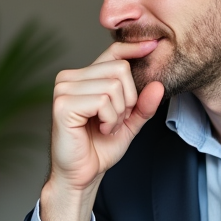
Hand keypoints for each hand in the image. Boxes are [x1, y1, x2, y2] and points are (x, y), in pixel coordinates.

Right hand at [41, 41, 164, 220]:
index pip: (112, 52)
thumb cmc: (99, 148)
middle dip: (128, 99)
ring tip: (106, 126)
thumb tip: (158, 85)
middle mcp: (69, 78)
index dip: (133, 47)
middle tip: (115, 120)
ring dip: (118, 113)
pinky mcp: (63, 104)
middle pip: (119, 69)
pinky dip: (109, 119)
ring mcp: (63, 89)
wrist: (82, 175)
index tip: (154, 45)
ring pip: (113, 86)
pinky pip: (103, 101)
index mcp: (82, 77)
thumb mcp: (128, 122)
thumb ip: (142, 104)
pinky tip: (99, 129)